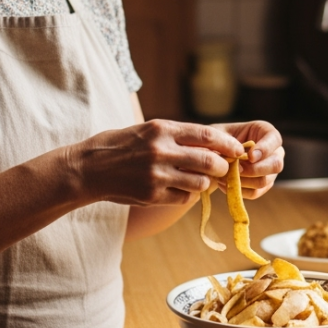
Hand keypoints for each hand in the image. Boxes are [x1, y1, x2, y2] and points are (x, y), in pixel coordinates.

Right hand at [66, 120, 243, 206]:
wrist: (89, 168)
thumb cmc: (120, 145)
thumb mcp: (148, 130)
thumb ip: (177, 135)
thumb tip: (212, 143)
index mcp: (162, 129)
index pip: (206, 135)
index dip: (227, 144)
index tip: (238, 150)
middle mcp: (161, 151)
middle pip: (208, 161)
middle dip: (222, 167)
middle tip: (223, 169)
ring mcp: (156, 175)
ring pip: (199, 183)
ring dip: (205, 183)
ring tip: (201, 180)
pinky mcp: (151, 195)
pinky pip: (183, 198)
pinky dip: (187, 195)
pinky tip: (180, 190)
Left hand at [211, 120, 283, 198]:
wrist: (212, 154)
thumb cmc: (218, 139)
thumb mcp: (218, 134)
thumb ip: (227, 141)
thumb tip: (239, 154)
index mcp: (265, 132)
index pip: (275, 139)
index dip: (265, 149)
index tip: (250, 156)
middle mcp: (273, 152)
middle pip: (276, 164)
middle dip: (255, 169)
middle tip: (237, 169)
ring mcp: (270, 171)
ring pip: (265, 181)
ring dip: (243, 181)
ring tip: (225, 176)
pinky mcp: (262, 186)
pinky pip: (255, 192)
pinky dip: (239, 190)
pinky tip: (225, 183)